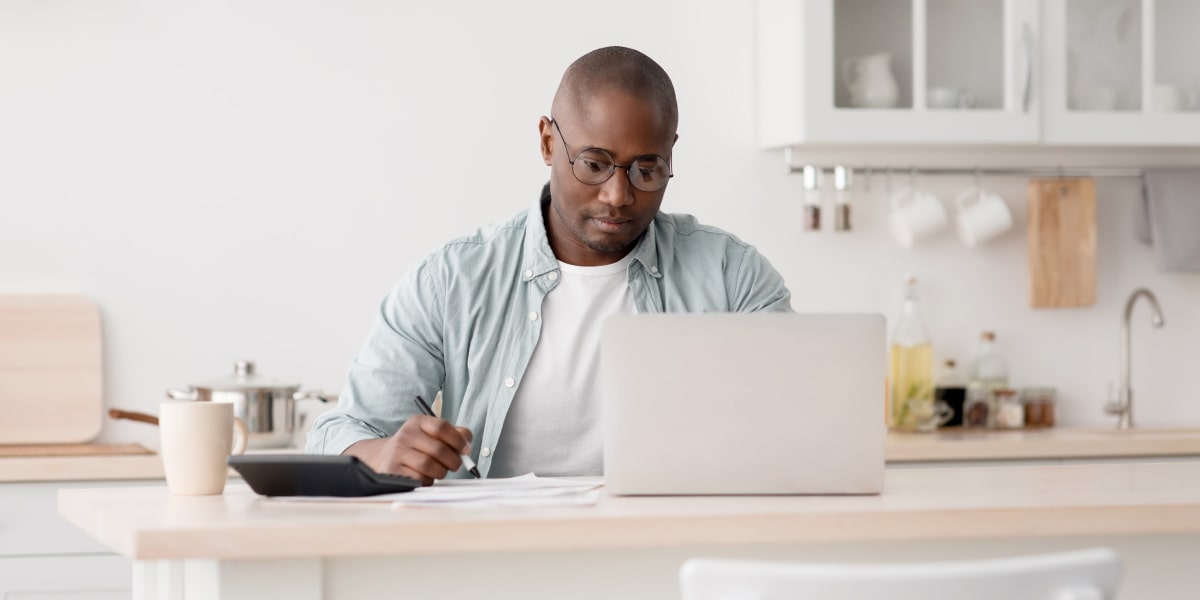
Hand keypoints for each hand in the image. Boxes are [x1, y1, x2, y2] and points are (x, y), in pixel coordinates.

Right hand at [346, 416, 472, 485]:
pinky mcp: (394, 471)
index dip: (458, 440)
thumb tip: (467, 445)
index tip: (465, 450)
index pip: (442, 426)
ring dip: (441, 472)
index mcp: (418, 422)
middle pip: (439, 449)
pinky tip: (425, 476)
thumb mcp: (432, 435)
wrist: (385, 457)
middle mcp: (406, 434)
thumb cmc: (418, 447)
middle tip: (455, 465)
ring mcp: (398, 452)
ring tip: (439, 470)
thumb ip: (454, 435)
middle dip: (453, 461)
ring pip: (430, 466)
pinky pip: (420, 479)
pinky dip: (428, 480)